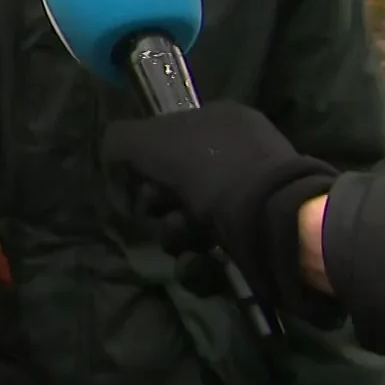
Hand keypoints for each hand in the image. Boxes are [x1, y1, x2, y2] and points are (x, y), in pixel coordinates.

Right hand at [101, 102, 336, 311]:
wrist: (273, 223)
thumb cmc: (212, 172)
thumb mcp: (152, 142)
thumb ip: (121, 140)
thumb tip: (110, 149)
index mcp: (220, 121)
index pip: (168, 138)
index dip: (148, 162)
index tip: (142, 179)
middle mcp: (237, 156)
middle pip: (174, 185)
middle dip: (160, 205)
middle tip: (163, 210)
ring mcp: (249, 200)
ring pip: (188, 222)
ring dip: (176, 236)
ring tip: (188, 239)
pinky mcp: (253, 241)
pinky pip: (209, 254)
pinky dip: (199, 263)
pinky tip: (201, 262)